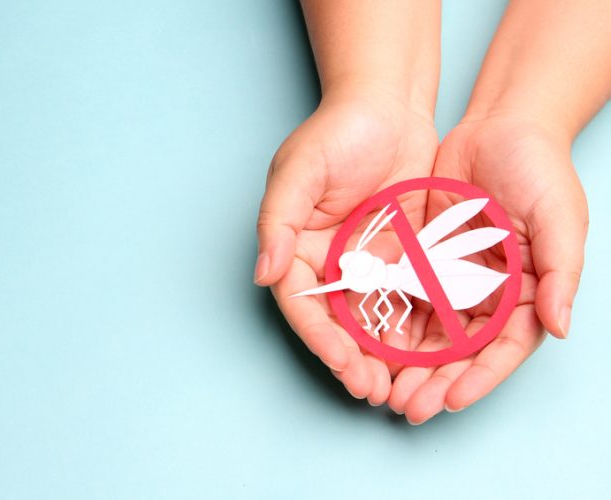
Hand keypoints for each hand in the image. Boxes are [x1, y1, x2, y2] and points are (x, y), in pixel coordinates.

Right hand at [255, 87, 437, 403]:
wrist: (390, 104)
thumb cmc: (338, 131)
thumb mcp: (298, 171)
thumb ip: (277, 223)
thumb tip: (263, 273)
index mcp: (296, 245)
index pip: (302, 302)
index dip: (320, 337)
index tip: (343, 364)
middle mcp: (327, 259)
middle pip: (336, 320)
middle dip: (352, 358)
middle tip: (372, 390)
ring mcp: (364, 259)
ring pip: (370, 317)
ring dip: (380, 354)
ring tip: (398, 387)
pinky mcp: (399, 254)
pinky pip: (403, 297)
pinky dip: (410, 327)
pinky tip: (424, 353)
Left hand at [388, 114, 587, 422]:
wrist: (497, 127)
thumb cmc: (538, 168)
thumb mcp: (560, 216)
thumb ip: (561, 271)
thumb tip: (558, 327)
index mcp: (526, 292)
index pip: (502, 348)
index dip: (479, 378)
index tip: (451, 400)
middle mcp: (488, 294)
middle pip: (460, 351)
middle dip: (435, 382)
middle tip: (408, 407)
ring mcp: (453, 279)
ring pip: (428, 333)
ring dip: (408, 364)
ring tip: (385, 389)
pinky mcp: (423, 260)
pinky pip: (404, 297)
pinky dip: (390, 323)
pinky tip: (371, 345)